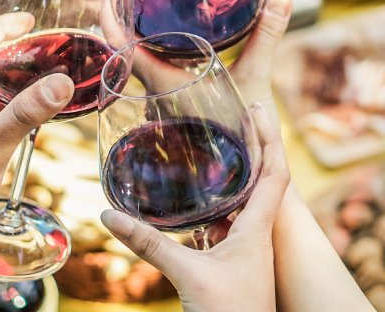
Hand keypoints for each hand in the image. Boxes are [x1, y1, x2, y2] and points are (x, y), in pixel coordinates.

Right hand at [100, 104, 289, 311]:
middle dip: (252, 148)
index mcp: (258, 229)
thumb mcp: (187, 276)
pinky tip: (199, 209)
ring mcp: (247, 253)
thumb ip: (151, 245)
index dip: (269, 138)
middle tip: (237, 117)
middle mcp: (258, 236)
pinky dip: (218, 211)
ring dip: (235, 178)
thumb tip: (109, 215)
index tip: (257, 109)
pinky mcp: (233, 269)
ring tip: (217, 151)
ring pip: (245, 205)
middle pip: (264, 180)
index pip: (276, 171)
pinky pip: (229, 229)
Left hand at [110, 0, 293, 119]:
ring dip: (136, 46)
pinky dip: (153, 62)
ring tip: (141, 16)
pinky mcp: (170, 118)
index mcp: (164, 84)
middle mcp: (153, 97)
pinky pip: (153, 85)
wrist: (243, 181)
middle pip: (125, 56)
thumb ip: (266, 37)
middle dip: (122, 25)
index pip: (123, 49)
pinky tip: (168, 53)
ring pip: (138, 72)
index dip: (110, 22)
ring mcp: (159, 110)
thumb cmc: (243, 135)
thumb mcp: (255, 78)